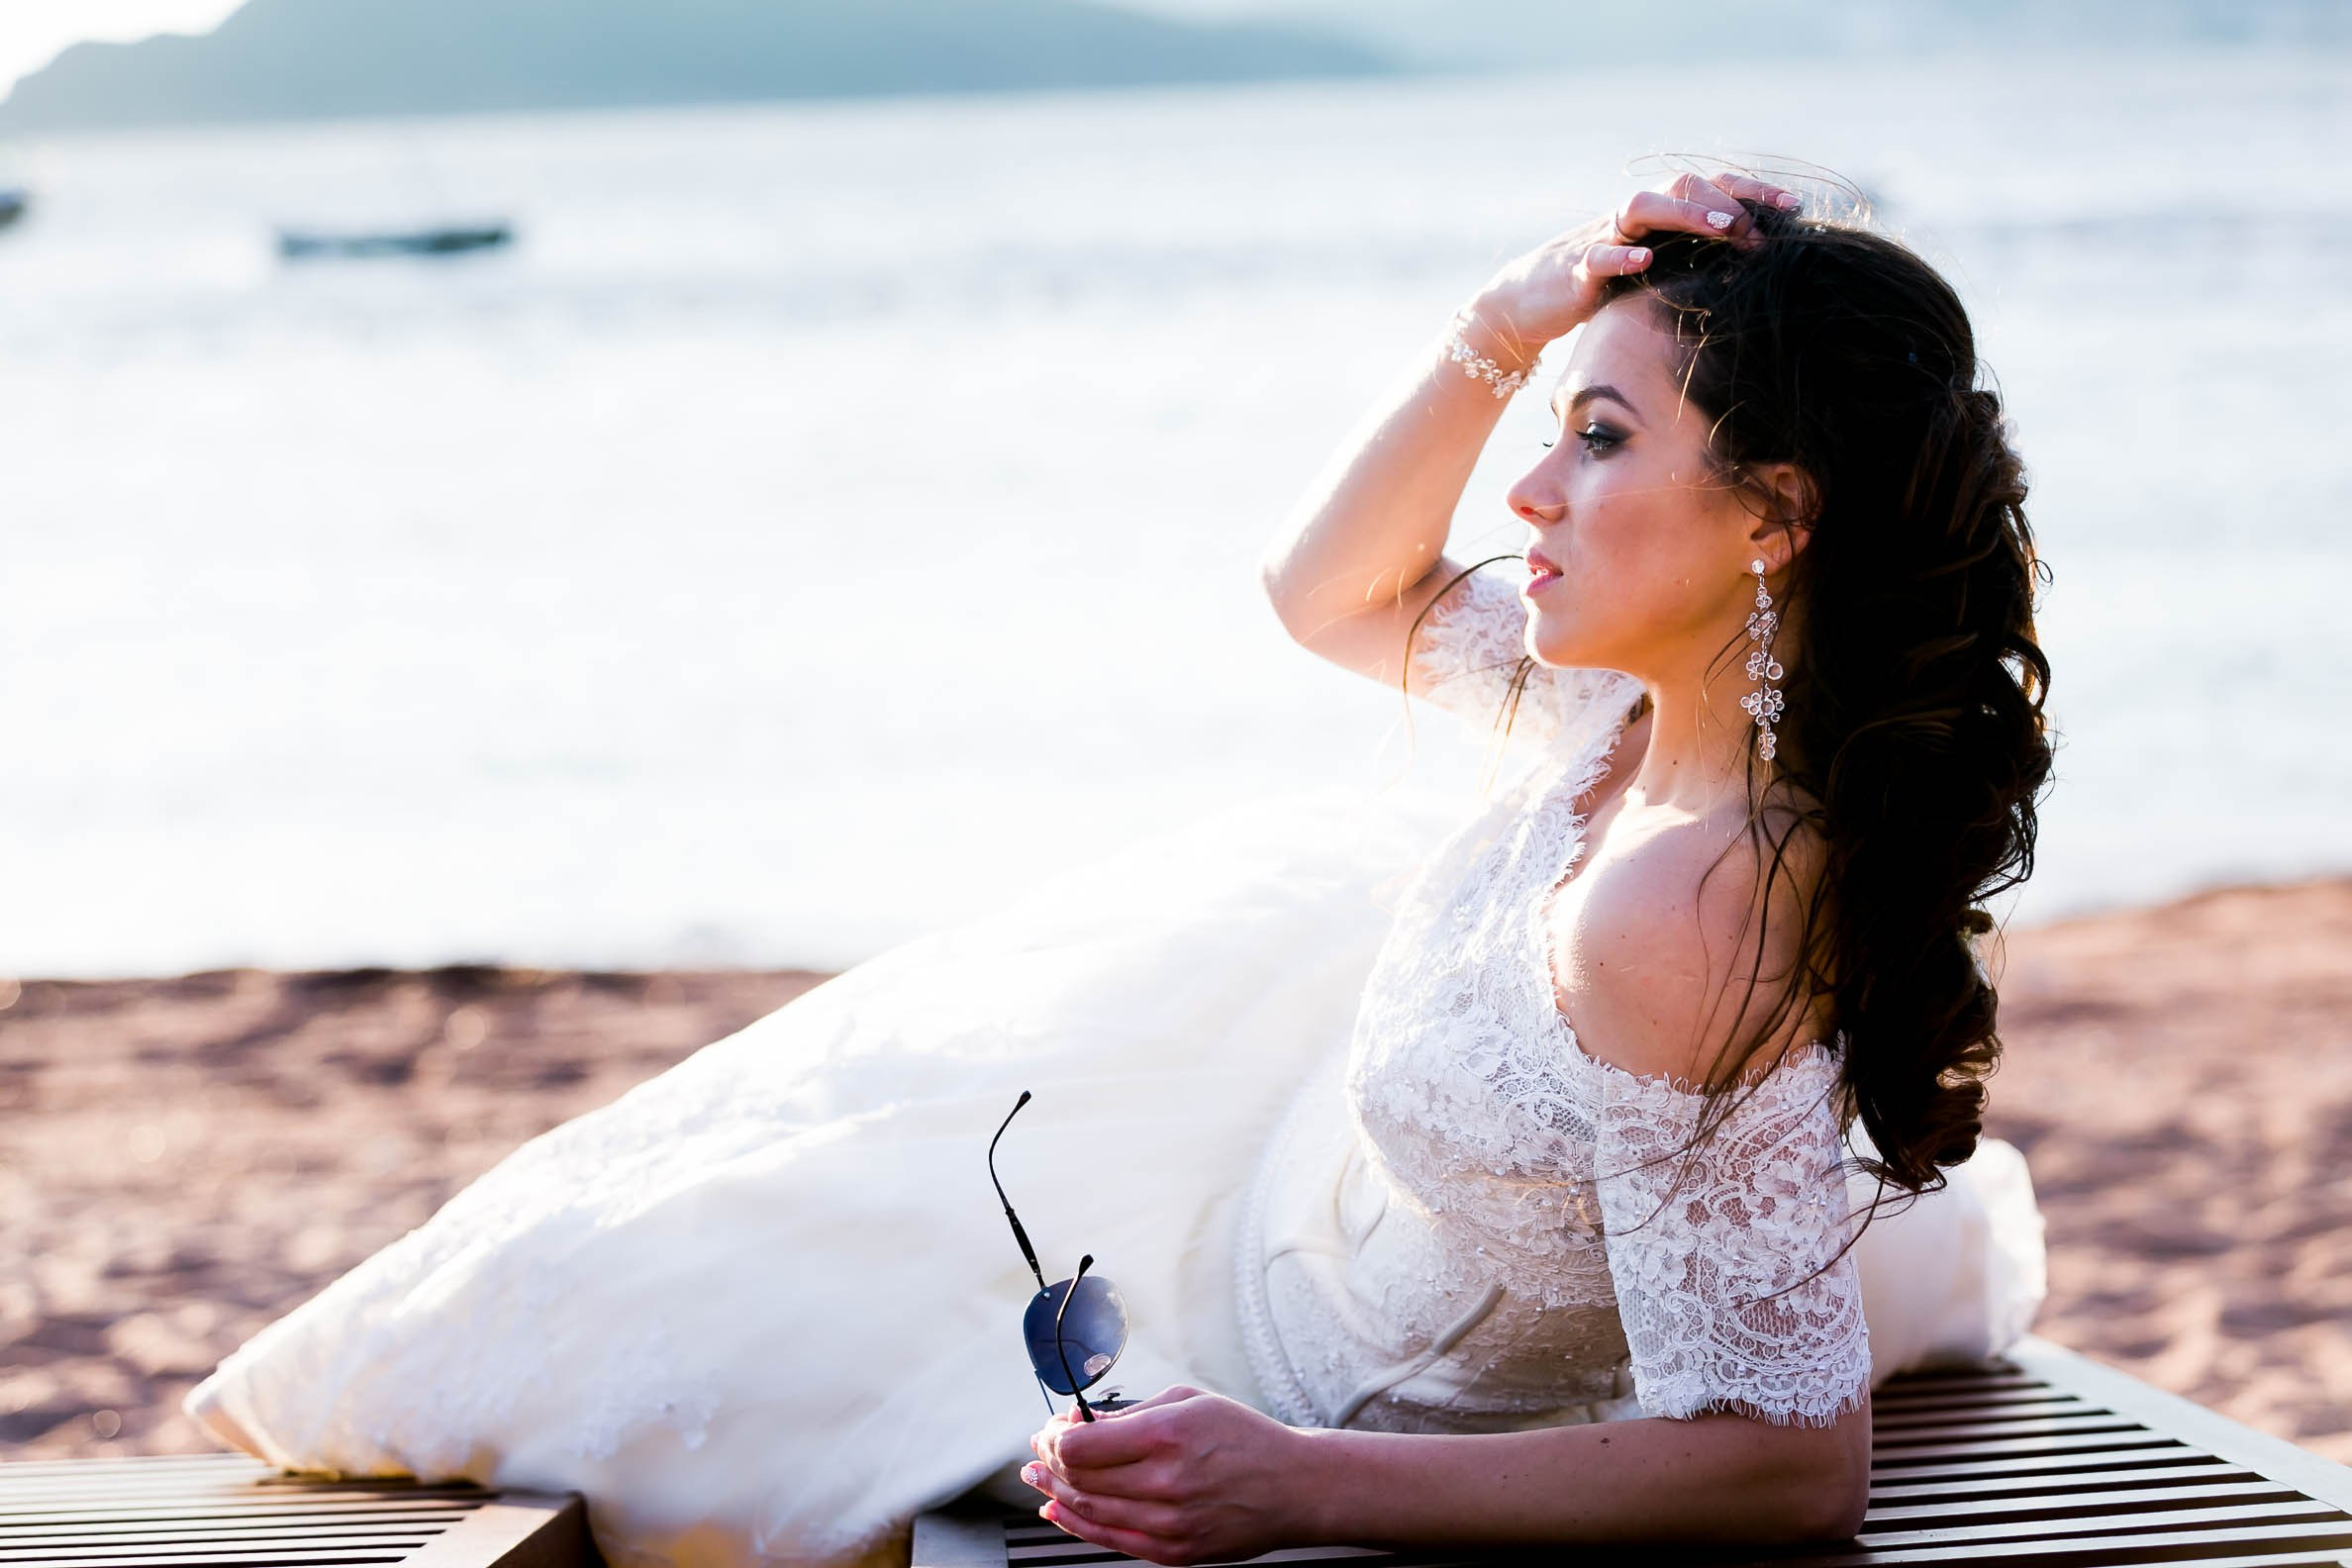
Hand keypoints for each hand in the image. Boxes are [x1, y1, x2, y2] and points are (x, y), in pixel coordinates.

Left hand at [1024, 1384, 1310, 1565]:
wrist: (1294, 1487)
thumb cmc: (1243, 1437)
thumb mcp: (1189, 1403)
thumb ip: (1130, 1415)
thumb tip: (1079, 1424)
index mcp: (1168, 1435)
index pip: (1083, 1445)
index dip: (1055, 1438)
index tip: (1049, 1428)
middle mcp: (1166, 1482)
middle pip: (1081, 1478)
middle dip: (1049, 1462)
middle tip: (1037, 1449)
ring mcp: (1170, 1523)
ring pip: (1090, 1510)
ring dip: (1055, 1492)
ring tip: (1037, 1478)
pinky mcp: (1175, 1552)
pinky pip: (1111, 1540)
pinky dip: (1077, 1524)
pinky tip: (1058, 1509)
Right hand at [1464, 169, 1804, 359]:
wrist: (1526, 304)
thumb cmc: (1601, 290)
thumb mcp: (1654, 273)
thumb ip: (1691, 263)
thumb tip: (1754, 272)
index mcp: (1657, 218)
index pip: (1710, 189)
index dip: (1751, 193)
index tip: (1794, 210)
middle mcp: (1632, 219)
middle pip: (1682, 186)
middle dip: (1727, 202)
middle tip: (1761, 229)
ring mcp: (1602, 239)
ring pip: (1642, 208)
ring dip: (1688, 214)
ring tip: (1726, 230)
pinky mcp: (1576, 271)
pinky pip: (1598, 256)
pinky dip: (1621, 255)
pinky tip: (1644, 262)